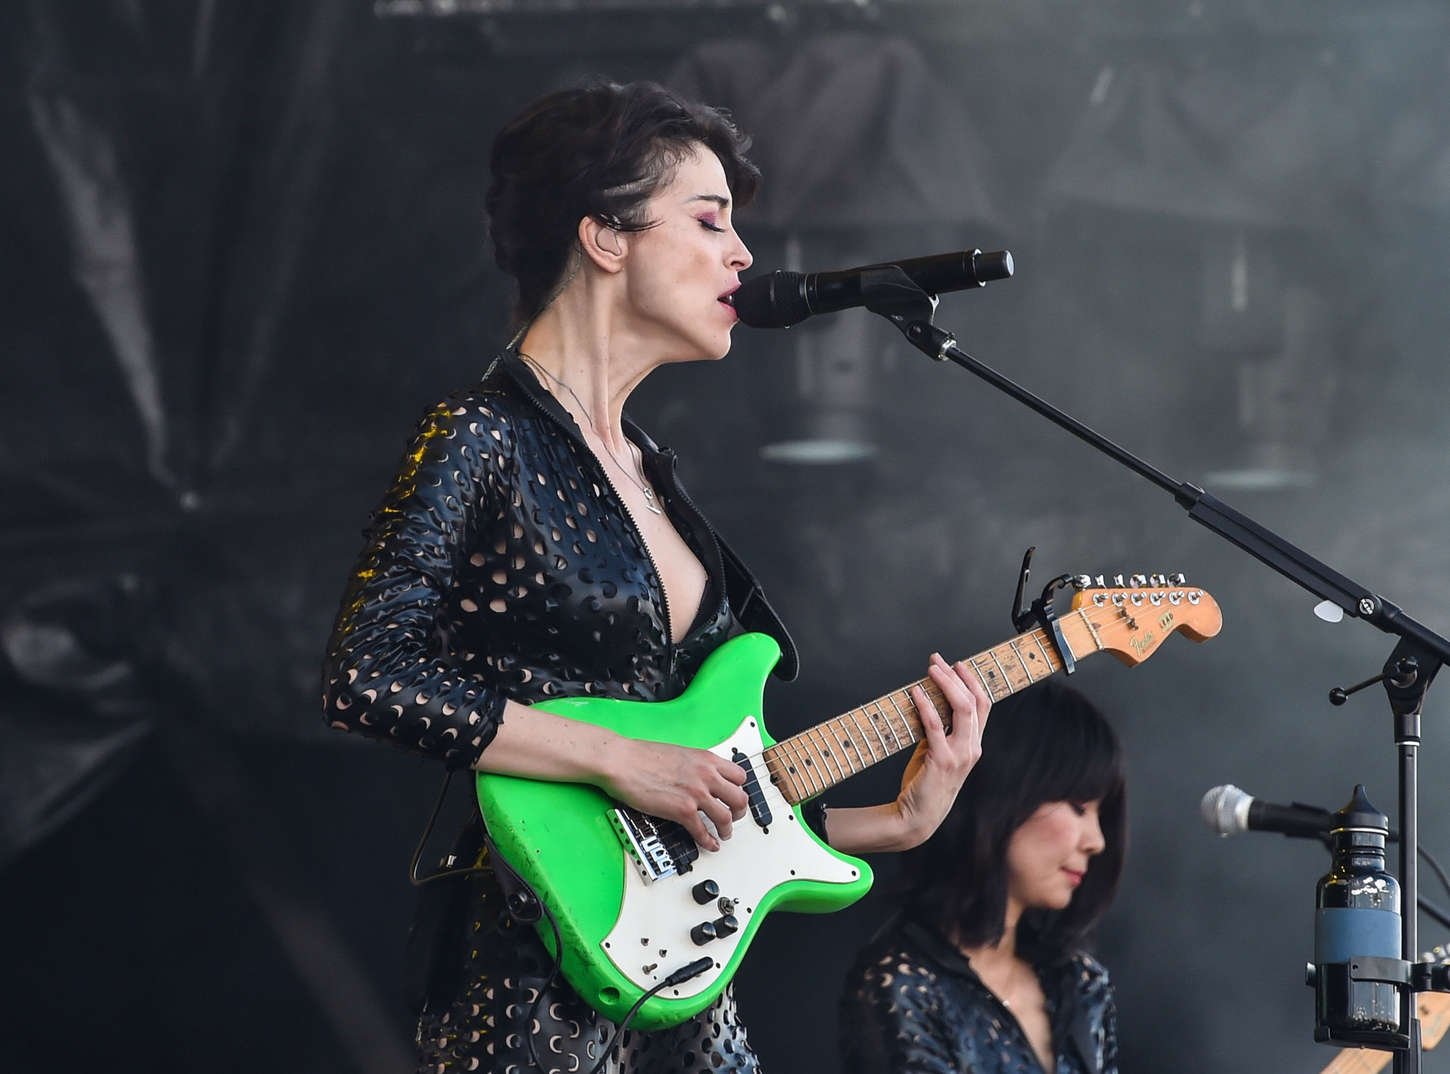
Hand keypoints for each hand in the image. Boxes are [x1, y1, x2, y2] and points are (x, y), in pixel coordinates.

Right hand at [601, 739, 748, 851]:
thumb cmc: (642, 756)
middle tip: (735, 818)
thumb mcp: (680, 754)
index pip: (740, 776)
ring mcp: (696, 793)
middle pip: (740, 798)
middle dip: (740, 812)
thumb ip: (696, 766)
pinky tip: (709, 844)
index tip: (736, 797)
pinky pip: (703, 831)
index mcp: (706, 759)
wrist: (622, 761)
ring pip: (726, 817)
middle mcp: (706, 775)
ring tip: (723, 834)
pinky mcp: (682, 810)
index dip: (740, 789)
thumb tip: (702, 778)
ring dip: (727, 829)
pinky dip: (708, 841)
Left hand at [896, 652, 991, 845]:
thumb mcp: (936, 751)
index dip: (972, 681)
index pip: (983, 706)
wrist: (917, 816)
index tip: (956, 664)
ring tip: (931, 669)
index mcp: (973, 744)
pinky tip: (916, 693)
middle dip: (956, 676)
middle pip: (974, 702)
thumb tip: (927, 701)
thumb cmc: (925, 783)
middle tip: (938, 660)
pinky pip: (936, 726)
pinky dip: (927, 705)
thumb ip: (938, 730)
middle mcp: (972, 748)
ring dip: (946, 684)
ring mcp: (960, 755)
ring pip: (962, 709)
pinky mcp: (942, 761)